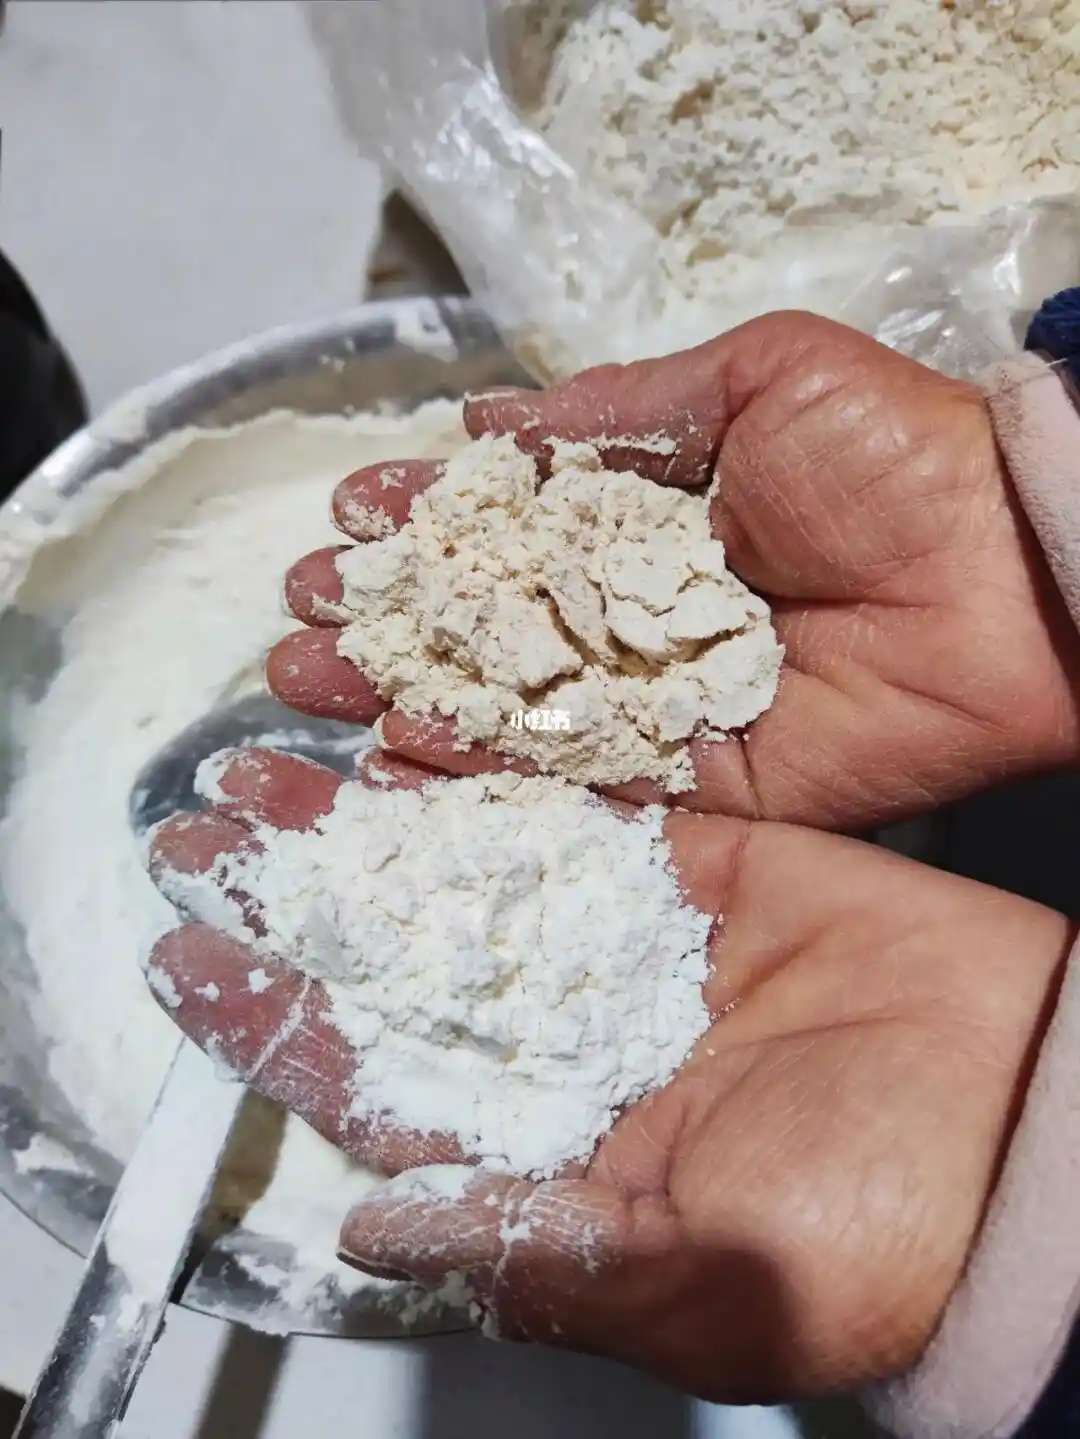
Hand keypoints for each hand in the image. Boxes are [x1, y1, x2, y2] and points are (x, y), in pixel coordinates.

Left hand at [146, 745, 1070, 1399]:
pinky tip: (403, 734)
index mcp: (559, 1147)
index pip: (383, 1084)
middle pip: (403, 955)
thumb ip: (535, 1247)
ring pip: (468, 868)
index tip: (186, 961)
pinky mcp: (699, 858)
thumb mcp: (701, 1273)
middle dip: (302, 895)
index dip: (277, 1024)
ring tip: (272, 761)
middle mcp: (576, 1035)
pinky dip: (490, 770)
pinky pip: (577, 804)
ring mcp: (631, 939)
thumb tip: (373, 1224)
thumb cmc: (880, 1225)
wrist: (1027, 1108)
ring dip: (369, 818)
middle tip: (200, 829)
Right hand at [272, 313, 1079, 826]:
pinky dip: (482, 772)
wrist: (1000, 570)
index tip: (355, 512)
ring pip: (510, 706)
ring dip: (406, 694)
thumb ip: (618, 411)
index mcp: (651, 515)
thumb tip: (490, 425)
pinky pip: (571, 779)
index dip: (429, 517)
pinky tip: (394, 753)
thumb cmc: (890, 453)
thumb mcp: (752, 377)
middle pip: (490, 622)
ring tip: (309, 681)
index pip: (512, 522)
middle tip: (300, 612)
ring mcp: (656, 702)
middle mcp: (638, 613)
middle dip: (391, 614)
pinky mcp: (687, 779)